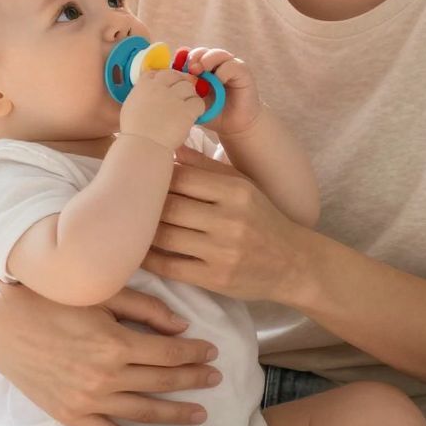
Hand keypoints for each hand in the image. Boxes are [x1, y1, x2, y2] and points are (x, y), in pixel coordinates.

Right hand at [0, 280, 220, 425]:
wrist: (0, 324)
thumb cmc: (50, 300)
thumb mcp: (100, 294)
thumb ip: (145, 308)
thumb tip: (182, 326)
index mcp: (115, 343)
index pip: (169, 353)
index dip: (195, 353)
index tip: (212, 351)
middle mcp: (105, 377)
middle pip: (163, 383)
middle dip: (194, 380)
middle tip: (216, 379)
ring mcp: (87, 401)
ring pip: (143, 412)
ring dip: (176, 414)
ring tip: (200, 414)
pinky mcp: (69, 415)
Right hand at [120, 66, 202, 151]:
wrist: (143, 145)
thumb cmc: (134, 132)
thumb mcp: (130, 107)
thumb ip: (141, 95)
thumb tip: (148, 94)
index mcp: (144, 86)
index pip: (157, 73)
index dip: (164, 78)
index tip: (167, 86)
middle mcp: (159, 87)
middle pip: (175, 75)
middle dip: (180, 83)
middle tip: (182, 95)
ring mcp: (174, 98)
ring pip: (189, 87)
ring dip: (189, 95)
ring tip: (187, 107)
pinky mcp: (186, 110)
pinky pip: (198, 102)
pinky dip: (197, 108)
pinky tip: (193, 115)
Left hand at [143, 148, 315, 304]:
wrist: (295, 264)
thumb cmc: (263, 219)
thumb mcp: (243, 187)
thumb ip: (206, 167)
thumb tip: (171, 147)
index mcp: (236, 191)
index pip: (182, 177)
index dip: (158, 177)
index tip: (145, 180)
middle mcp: (230, 219)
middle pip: (170, 206)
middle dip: (146, 205)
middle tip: (130, 204)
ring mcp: (223, 251)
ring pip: (166, 236)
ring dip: (144, 231)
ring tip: (131, 226)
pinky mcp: (216, 279)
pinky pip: (171, 267)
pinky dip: (150, 259)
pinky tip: (140, 252)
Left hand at [176, 47, 264, 137]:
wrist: (235, 125)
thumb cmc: (213, 113)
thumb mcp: (194, 103)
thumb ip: (184, 92)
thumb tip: (167, 84)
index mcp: (201, 71)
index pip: (188, 57)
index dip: (181, 60)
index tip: (174, 69)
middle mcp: (215, 65)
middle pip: (201, 52)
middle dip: (192, 57)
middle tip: (188, 69)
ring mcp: (229, 66)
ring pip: (216, 54)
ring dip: (206, 59)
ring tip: (199, 70)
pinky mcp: (242, 72)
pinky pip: (231, 65)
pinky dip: (223, 71)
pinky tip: (219, 81)